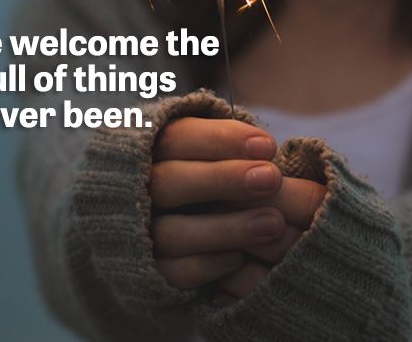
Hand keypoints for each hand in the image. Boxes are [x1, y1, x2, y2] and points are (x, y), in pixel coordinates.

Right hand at [150, 117, 325, 292]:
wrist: (176, 238)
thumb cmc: (212, 184)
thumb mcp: (212, 156)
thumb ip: (229, 149)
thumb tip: (264, 147)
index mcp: (148, 153)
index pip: (175, 139)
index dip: (219, 140)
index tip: (268, 147)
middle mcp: (137, 191)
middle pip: (166, 182)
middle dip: (221, 179)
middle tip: (271, 178)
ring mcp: (138, 233)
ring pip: (168, 232)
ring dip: (223, 228)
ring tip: (274, 224)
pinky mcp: (148, 271)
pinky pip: (169, 272)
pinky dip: (205, 265)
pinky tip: (239, 258)